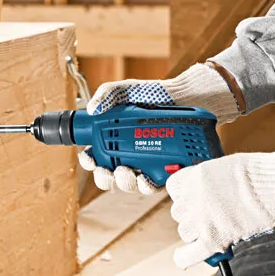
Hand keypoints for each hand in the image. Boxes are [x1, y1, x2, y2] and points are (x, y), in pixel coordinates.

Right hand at [78, 63, 241, 194]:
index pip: (95, 156)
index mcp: (115, 139)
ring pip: (129, 185)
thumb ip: (106, 95)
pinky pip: (153, 185)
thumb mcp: (126, 90)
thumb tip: (92, 109)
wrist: (186, 97)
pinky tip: (146, 177)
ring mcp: (146, 163)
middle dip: (104, 179)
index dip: (89, 161)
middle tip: (108, 170)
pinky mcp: (165, 169)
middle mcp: (129, 155)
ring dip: (125, 183)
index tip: (89, 157)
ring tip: (127, 172)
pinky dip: (147, 185)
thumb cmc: (154, 93)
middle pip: (109, 177)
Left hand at [167, 141, 274, 268]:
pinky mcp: (213, 240)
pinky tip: (182, 258)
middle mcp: (193, 198)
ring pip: (185, 233)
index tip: (192, 199)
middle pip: (179, 213)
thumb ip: (207, 180)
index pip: (173, 189)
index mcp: (194, 177)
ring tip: (215, 228)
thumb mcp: (224, 166)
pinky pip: (188, 255)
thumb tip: (205, 192)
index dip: (184, 196)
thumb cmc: (260, 173)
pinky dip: (184, 258)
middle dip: (193, 215)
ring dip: (196, 232)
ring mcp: (201, 220)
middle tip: (211, 215)